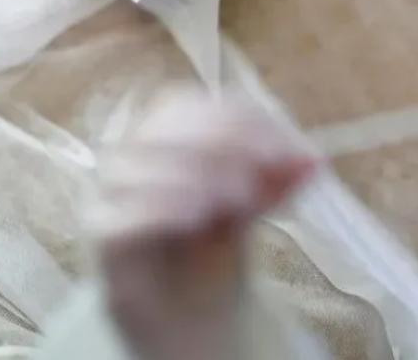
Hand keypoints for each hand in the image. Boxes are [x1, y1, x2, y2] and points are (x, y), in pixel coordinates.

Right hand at [88, 86, 316, 359]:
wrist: (188, 314)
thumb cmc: (213, 245)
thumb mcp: (252, 203)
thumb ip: (276, 179)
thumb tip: (313, 161)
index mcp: (161, 133)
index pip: (188, 103)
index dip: (239, 118)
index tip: (285, 149)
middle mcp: (128, 154)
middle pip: (163, 127)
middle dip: (223, 141)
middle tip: (268, 168)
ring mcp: (108, 195)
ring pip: (139, 166)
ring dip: (197, 173)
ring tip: (241, 199)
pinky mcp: (104, 240)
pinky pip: (122, 216)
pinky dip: (162, 208)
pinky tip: (198, 217)